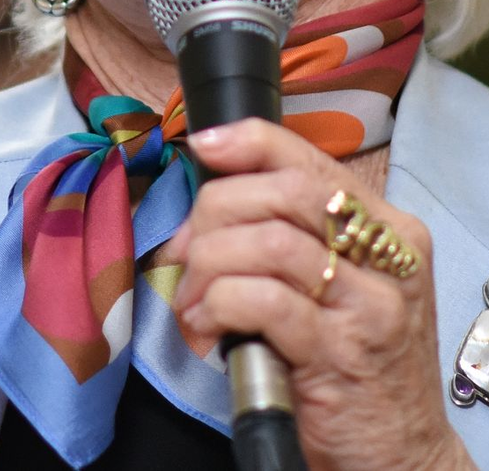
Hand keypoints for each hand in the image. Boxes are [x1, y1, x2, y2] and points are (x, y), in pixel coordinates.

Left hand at [165, 119, 472, 470]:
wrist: (398, 451)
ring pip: (268, 242)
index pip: (309, 160)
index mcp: (386, 227)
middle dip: (214, 212)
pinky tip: (206, 326)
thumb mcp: (331, 281)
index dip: (249, 143)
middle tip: (185, 251)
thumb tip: (205, 198)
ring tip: (193, 298)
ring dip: (209, 264)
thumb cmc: (348, 355)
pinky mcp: (343, 353)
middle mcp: (389, 257)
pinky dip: (218, 304)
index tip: (203, 147)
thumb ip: (286, 230)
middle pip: (282, 193)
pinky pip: (263, 301)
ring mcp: (371, 305)